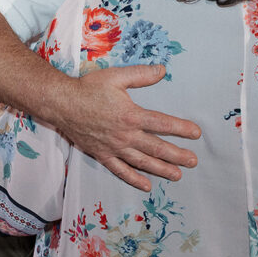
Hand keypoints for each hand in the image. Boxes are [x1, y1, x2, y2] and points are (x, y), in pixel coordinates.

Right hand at [55, 64, 200, 191]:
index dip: (181, 129)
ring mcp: (114, 147)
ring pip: (142, 162)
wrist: (62, 104)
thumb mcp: (116, 76)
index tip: (196, 133)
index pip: (162, 123)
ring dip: (161, 169)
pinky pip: (120, 170)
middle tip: (193, 161)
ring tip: (177, 175)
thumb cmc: (88, 88)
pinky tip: (146, 185)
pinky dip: (134, 179)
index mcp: (131, 115)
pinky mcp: (102, 154)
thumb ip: (140, 74)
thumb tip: (162, 71)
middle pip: (156, 147)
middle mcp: (125, 135)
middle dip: (177, 155)